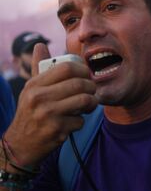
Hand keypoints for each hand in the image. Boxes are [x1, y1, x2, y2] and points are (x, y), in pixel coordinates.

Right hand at [3, 43, 97, 167]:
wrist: (19, 144)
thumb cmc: (30, 112)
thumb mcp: (30, 89)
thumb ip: (39, 68)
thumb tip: (39, 45)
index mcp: (35, 85)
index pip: (66, 67)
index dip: (83, 69)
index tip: (87, 75)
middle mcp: (40, 98)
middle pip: (80, 83)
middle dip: (92, 87)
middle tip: (92, 91)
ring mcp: (48, 114)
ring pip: (85, 100)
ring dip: (91, 103)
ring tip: (87, 105)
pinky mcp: (57, 130)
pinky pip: (81, 120)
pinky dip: (80, 122)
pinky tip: (72, 123)